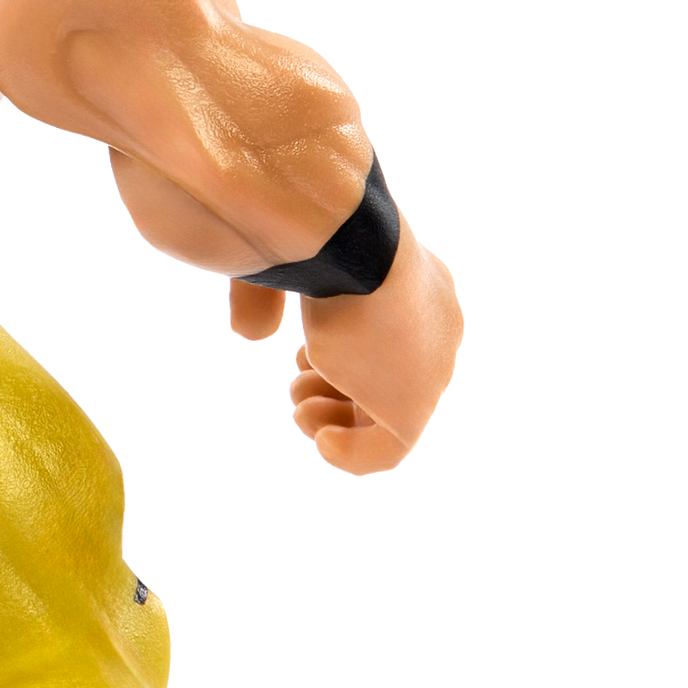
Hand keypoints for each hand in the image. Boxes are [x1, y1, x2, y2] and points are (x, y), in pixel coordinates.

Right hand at [231, 226, 462, 474]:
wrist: (349, 238)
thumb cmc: (313, 231)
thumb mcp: (282, 259)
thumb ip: (266, 296)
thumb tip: (253, 334)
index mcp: (415, 280)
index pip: (388, 333)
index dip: (337, 351)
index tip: (303, 351)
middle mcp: (434, 325)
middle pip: (387, 377)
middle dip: (334, 387)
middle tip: (300, 380)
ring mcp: (429, 368)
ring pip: (387, 415)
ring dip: (332, 419)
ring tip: (302, 405)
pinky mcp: (415, 406)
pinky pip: (388, 452)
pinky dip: (349, 456)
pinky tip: (322, 440)